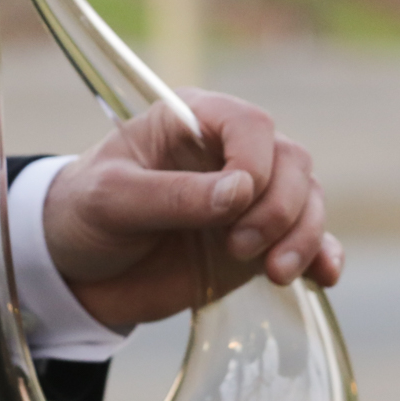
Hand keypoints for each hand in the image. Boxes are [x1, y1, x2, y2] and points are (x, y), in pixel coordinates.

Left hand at [42, 89, 343, 327]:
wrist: (76, 272)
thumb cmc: (83, 216)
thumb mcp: (110, 201)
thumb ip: (171, 195)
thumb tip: (239, 192)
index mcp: (191, 122)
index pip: (249, 124)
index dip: (255, 160)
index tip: (235, 202)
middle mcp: (228, 154)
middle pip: (291, 163)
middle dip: (279, 207)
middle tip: (240, 248)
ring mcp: (247, 199)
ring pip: (307, 200)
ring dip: (303, 236)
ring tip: (274, 273)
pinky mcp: (257, 241)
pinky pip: (308, 241)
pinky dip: (322, 256)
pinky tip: (323, 278)